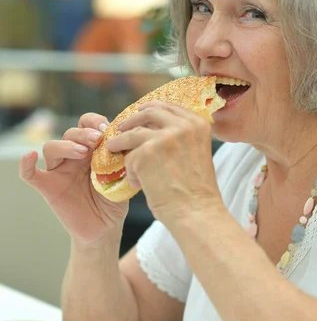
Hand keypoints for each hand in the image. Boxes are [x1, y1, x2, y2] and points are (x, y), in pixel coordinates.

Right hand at [19, 113, 128, 245]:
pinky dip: (26, 165)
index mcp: (92, 149)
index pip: (87, 124)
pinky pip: (30, 174)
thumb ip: (125, 159)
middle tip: (97, 139)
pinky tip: (29, 156)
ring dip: (66, 145)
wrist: (106, 227)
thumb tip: (130, 142)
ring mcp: (59, 171)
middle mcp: (73, 156)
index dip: (95, 121)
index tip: (107, 129)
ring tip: (83, 153)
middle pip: (70, 133)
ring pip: (51, 147)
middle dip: (83, 133)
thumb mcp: (125, 176)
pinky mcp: (48, 187)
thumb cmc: (114, 200)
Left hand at [106, 101, 222, 223]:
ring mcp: (164, 138)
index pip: (170, 107)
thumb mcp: (197, 153)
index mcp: (198, 124)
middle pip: (149, 113)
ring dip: (120, 141)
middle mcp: (182, 126)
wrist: (196, 213)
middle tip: (122, 126)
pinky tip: (136, 183)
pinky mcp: (146, 154)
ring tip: (113, 148)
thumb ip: (182, 138)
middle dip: (133, 119)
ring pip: (133, 133)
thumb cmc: (197, 191)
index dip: (152, 108)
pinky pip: (129, 156)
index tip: (141, 112)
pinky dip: (130, 169)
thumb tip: (157, 130)